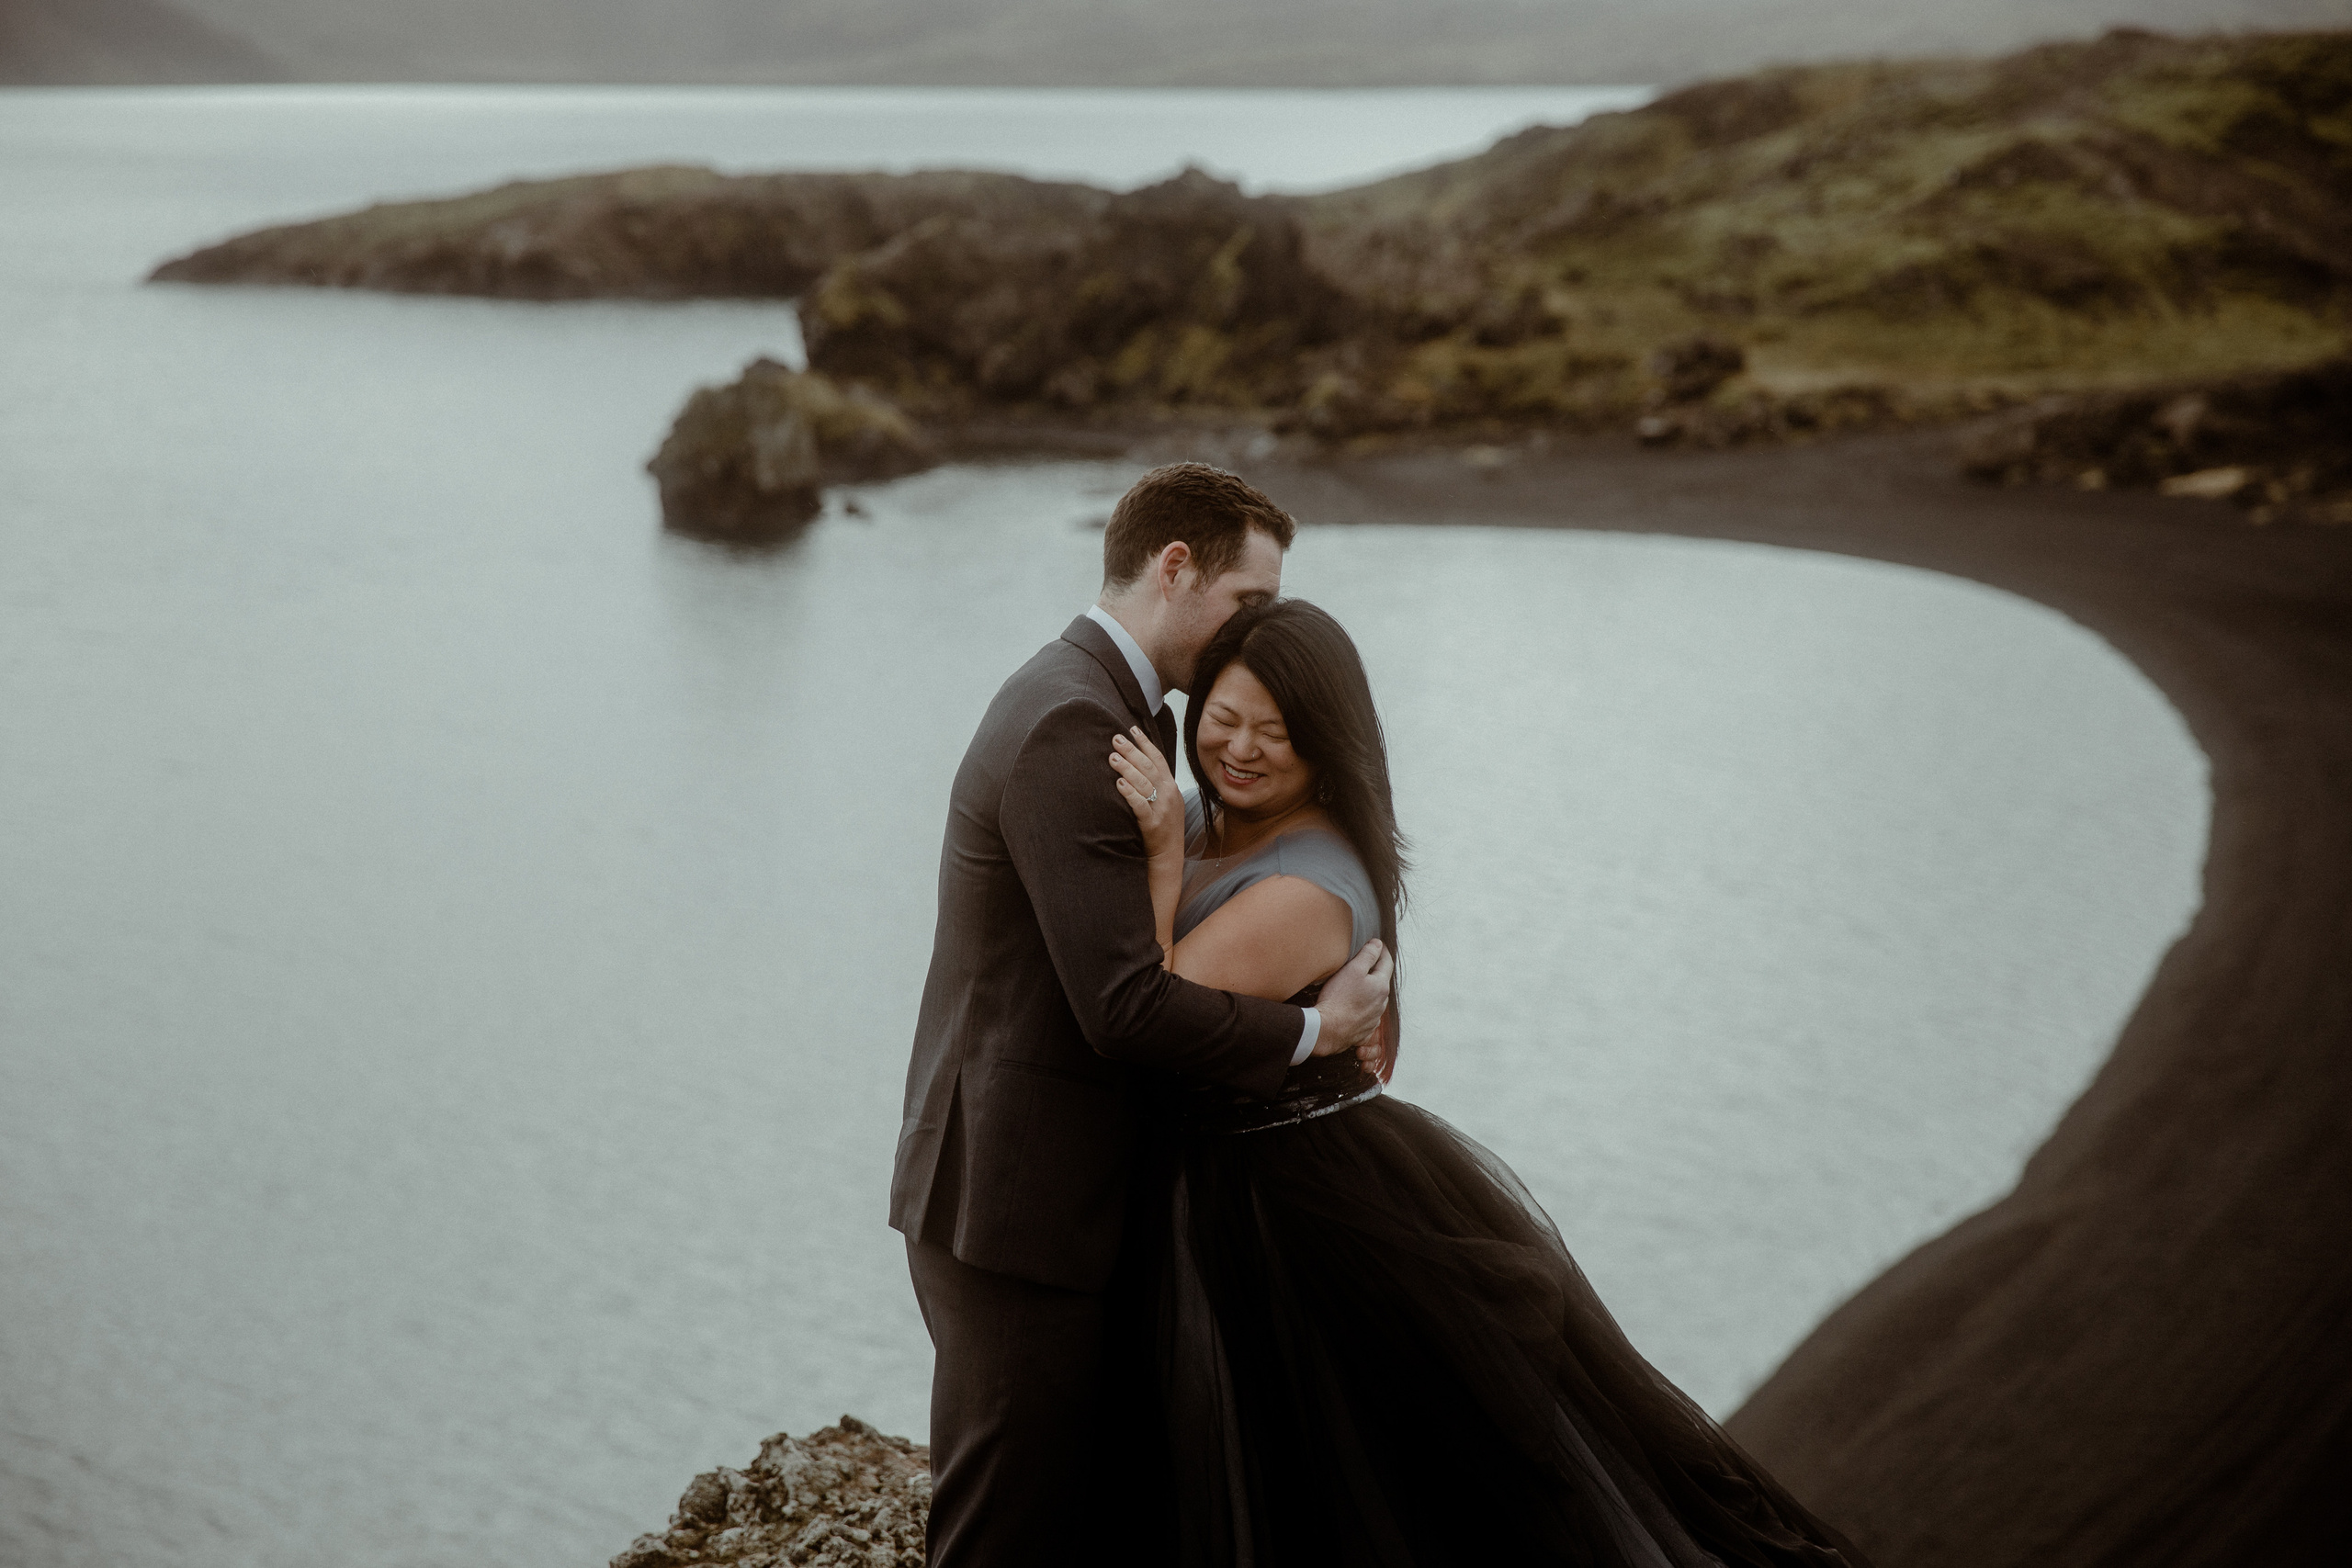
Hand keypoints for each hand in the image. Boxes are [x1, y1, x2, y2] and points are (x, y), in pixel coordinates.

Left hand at [1110, 727, 1181, 859]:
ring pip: (1143, 782)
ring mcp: (1161, 808)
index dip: (1145, 742)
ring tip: (1112, 758)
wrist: (1169, 854)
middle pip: (1148, 766)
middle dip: (1131, 751)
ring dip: (1127, 768)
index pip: (1158, 758)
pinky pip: (1140, 804)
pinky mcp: (1152, 823)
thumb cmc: (1163, 826)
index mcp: (1171, 786)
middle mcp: (1168, 794)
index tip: (1132, 729)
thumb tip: (1139, 763)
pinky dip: (1130, 793)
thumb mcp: (1166, 800)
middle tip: (1116, 739)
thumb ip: (1156, 782)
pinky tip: (1119, 784)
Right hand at [1311, 939, 1392, 1063]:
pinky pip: (1366, 1016)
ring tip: (1354, 986)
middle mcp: (1381, 1003)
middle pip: (1381, 982)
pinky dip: (1361, 1009)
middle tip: (1363, 963)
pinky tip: (1350, 1007)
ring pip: (1374, 1000)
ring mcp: (1373, 1019)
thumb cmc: (1338, 999)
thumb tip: (1377, 944)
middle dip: (1374, 971)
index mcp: (1381, 986)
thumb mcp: (1352, 969)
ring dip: (1368, 991)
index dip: (1381, 951)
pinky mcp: (1363, 1030)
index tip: (1376, 944)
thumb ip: (1367, 955)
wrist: (1327, 1030)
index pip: (1387, 962)